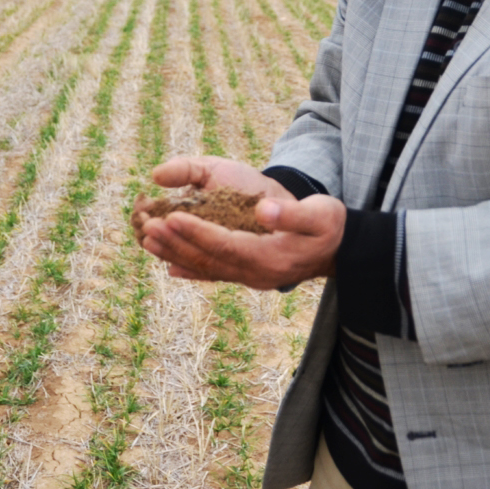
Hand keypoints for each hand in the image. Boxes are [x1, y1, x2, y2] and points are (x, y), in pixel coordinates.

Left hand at [136, 156, 344, 289]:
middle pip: (209, 259)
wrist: (341, 250)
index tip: (172, 217)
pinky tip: (172, 268)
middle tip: (149, 228)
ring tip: (149, 241)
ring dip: (177, 255)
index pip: (226, 244)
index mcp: (271, 256)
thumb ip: (292, 213)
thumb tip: (262, 210)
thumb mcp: (321, 214)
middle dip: (177, 244)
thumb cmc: (330, 226)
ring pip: (208, 268)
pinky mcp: (249, 275)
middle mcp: (256, 273)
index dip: (197, 231)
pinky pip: (216, 275)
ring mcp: (252, 278)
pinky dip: (192, 270)